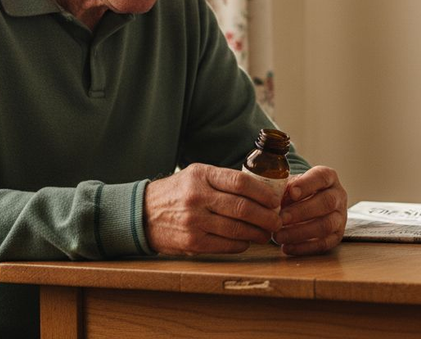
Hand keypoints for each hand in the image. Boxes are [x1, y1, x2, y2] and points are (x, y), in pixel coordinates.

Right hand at [144, 163, 283, 254]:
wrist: (143, 214)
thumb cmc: (177, 192)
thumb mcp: (196, 176)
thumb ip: (224, 180)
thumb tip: (262, 189)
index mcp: (201, 175)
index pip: (241, 182)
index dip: (264, 192)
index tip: (275, 200)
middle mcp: (197, 197)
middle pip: (243, 208)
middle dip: (266, 216)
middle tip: (277, 220)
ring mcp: (194, 221)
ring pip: (237, 229)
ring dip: (258, 233)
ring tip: (267, 233)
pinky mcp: (192, 242)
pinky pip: (226, 245)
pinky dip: (242, 244)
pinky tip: (247, 241)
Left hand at [273, 166, 346, 255]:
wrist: (309, 205)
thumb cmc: (298, 192)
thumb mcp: (292, 184)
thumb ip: (285, 188)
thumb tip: (273, 198)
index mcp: (328, 177)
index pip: (322, 177)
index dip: (307, 184)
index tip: (291, 192)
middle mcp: (338, 196)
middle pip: (326, 202)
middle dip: (302, 212)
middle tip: (281, 219)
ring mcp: (340, 217)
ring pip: (326, 225)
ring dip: (300, 232)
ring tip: (279, 236)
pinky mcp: (337, 236)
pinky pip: (324, 244)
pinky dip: (304, 247)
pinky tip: (286, 247)